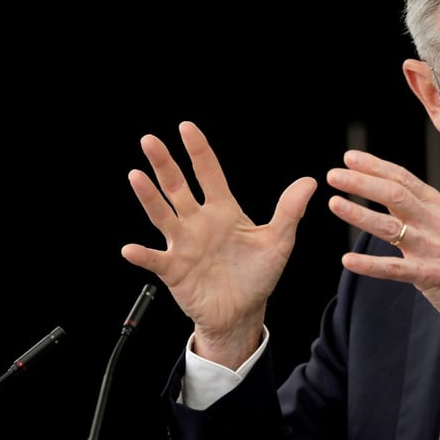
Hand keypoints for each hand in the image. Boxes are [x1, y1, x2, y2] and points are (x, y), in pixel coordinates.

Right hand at [120, 121, 316, 366]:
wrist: (243, 311)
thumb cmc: (259, 274)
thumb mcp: (279, 241)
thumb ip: (290, 211)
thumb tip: (309, 181)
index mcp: (224, 211)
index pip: (209, 174)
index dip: (199, 151)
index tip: (186, 128)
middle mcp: (199, 223)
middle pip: (178, 187)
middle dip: (165, 164)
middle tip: (150, 140)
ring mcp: (184, 245)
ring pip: (162, 216)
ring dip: (149, 198)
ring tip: (136, 177)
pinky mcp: (174, 270)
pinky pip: (155, 260)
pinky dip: (142, 255)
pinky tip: (130, 249)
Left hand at [326, 149, 439, 356]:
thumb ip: (417, 207)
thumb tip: (384, 186)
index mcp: (437, 207)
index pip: (403, 178)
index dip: (375, 166)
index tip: (349, 157)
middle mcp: (435, 222)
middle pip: (395, 195)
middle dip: (362, 183)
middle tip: (334, 175)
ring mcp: (433, 248)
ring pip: (392, 227)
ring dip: (360, 215)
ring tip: (334, 204)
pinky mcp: (431, 275)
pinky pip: (395, 268)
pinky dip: (370, 265)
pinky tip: (347, 260)